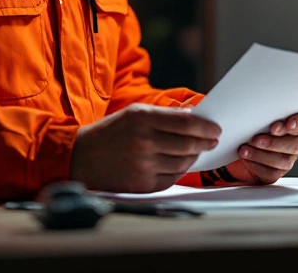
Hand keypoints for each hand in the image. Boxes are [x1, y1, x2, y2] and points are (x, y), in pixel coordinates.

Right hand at [70, 104, 220, 192]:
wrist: (82, 158)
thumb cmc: (111, 132)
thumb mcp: (134, 113)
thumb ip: (165, 115)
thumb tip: (193, 115)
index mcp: (142, 119)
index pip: (186, 123)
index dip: (206, 127)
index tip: (216, 129)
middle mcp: (144, 142)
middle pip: (188, 144)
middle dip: (205, 142)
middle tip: (212, 140)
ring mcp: (143, 165)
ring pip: (183, 162)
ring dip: (194, 156)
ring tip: (197, 150)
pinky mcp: (142, 184)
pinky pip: (172, 177)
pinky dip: (180, 170)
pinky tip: (181, 162)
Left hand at [224, 109, 297, 184]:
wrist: (240, 146)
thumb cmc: (251, 126)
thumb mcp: (257, 115)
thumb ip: (263, 112)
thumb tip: (253, 105)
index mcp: (295, 122)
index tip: (287, 124)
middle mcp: (295, 140)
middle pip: (297, 143)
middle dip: (276, 142)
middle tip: (259, 138)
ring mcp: (287, 157)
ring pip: (284, 160)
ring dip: (263, 154)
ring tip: (247, 147)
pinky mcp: (276, 172)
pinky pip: (272, 171)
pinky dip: (256, 163)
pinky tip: (246, 156)